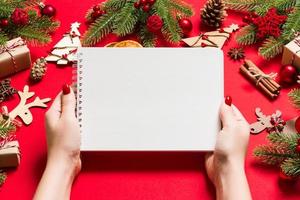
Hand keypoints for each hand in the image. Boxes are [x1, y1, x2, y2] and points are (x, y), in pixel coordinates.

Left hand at [34, 84, 80, 199]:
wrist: (65, 164)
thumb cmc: (64, 142)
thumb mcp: (68, 119)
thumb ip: (68, 103)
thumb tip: (66, 87)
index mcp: (52, 113)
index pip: (61, 96)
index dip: (72, 89)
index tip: (83, 83)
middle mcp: (56, 120)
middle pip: (67, 104)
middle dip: (77, 99)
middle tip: (90, 94)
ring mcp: (62, 128)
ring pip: (72, 114)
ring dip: (81, 110)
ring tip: (92, 105)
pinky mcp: (69, 135)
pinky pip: (76, 123)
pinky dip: (82, 120)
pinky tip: (89, 119)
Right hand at [205, 97, 251, 199]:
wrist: (223, 171)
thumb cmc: (231, 150)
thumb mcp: (231, 127)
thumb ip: (227, 113)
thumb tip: (226, 100)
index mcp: (240, 124)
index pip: (231, 108)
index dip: (222, 103)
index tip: (211, 97)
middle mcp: (231, 130)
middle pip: (220, 116)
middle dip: (212, 112)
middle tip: (202, 105)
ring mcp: (222, 137)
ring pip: (212, 124)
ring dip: (206, 122)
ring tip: (197, 114)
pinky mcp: (212, 143)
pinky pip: (206, 133)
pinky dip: (202, 130)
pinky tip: (196, 126)